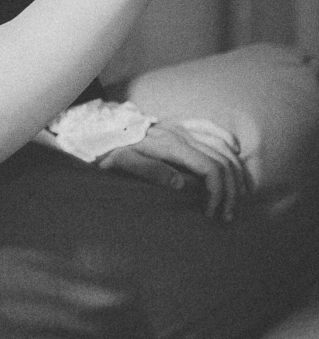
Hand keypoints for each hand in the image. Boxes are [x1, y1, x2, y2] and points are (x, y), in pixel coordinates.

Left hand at [98, 118, 249, 220]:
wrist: (101, 129)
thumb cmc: (111, 150)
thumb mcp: (124, 163)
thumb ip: (150, 171)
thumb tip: (179, 184)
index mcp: (170, 144)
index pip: (209, 167)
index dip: (218, 192)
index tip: (212, 213)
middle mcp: (182, 132)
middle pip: (222, 160)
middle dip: (231, 189)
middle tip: (226, 214)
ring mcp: (183, 126)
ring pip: (224, 145)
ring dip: (236, 171)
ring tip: (237, 195)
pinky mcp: (181, 124)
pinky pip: (213, 129)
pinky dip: (229, 143)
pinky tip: (235, 156)